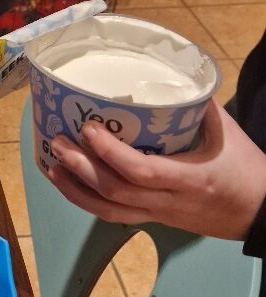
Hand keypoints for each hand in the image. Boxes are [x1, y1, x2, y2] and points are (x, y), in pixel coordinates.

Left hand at [47, 100, 265, 240]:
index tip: (89, 129)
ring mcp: (157, 215)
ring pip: (107, 210)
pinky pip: (112, 215)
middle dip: (81, 167)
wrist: (260, 213)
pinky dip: (85, 201)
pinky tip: (68, 185)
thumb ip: (198, 105)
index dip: (109, 153)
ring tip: (51, 166)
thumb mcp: (228, 133)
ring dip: (74, 189)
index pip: (141, 170)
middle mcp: (168, 202)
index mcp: (190, 178)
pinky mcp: (151, 221)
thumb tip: (167, 75)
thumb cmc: (244, 168)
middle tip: (59, 142)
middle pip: (114, 191)